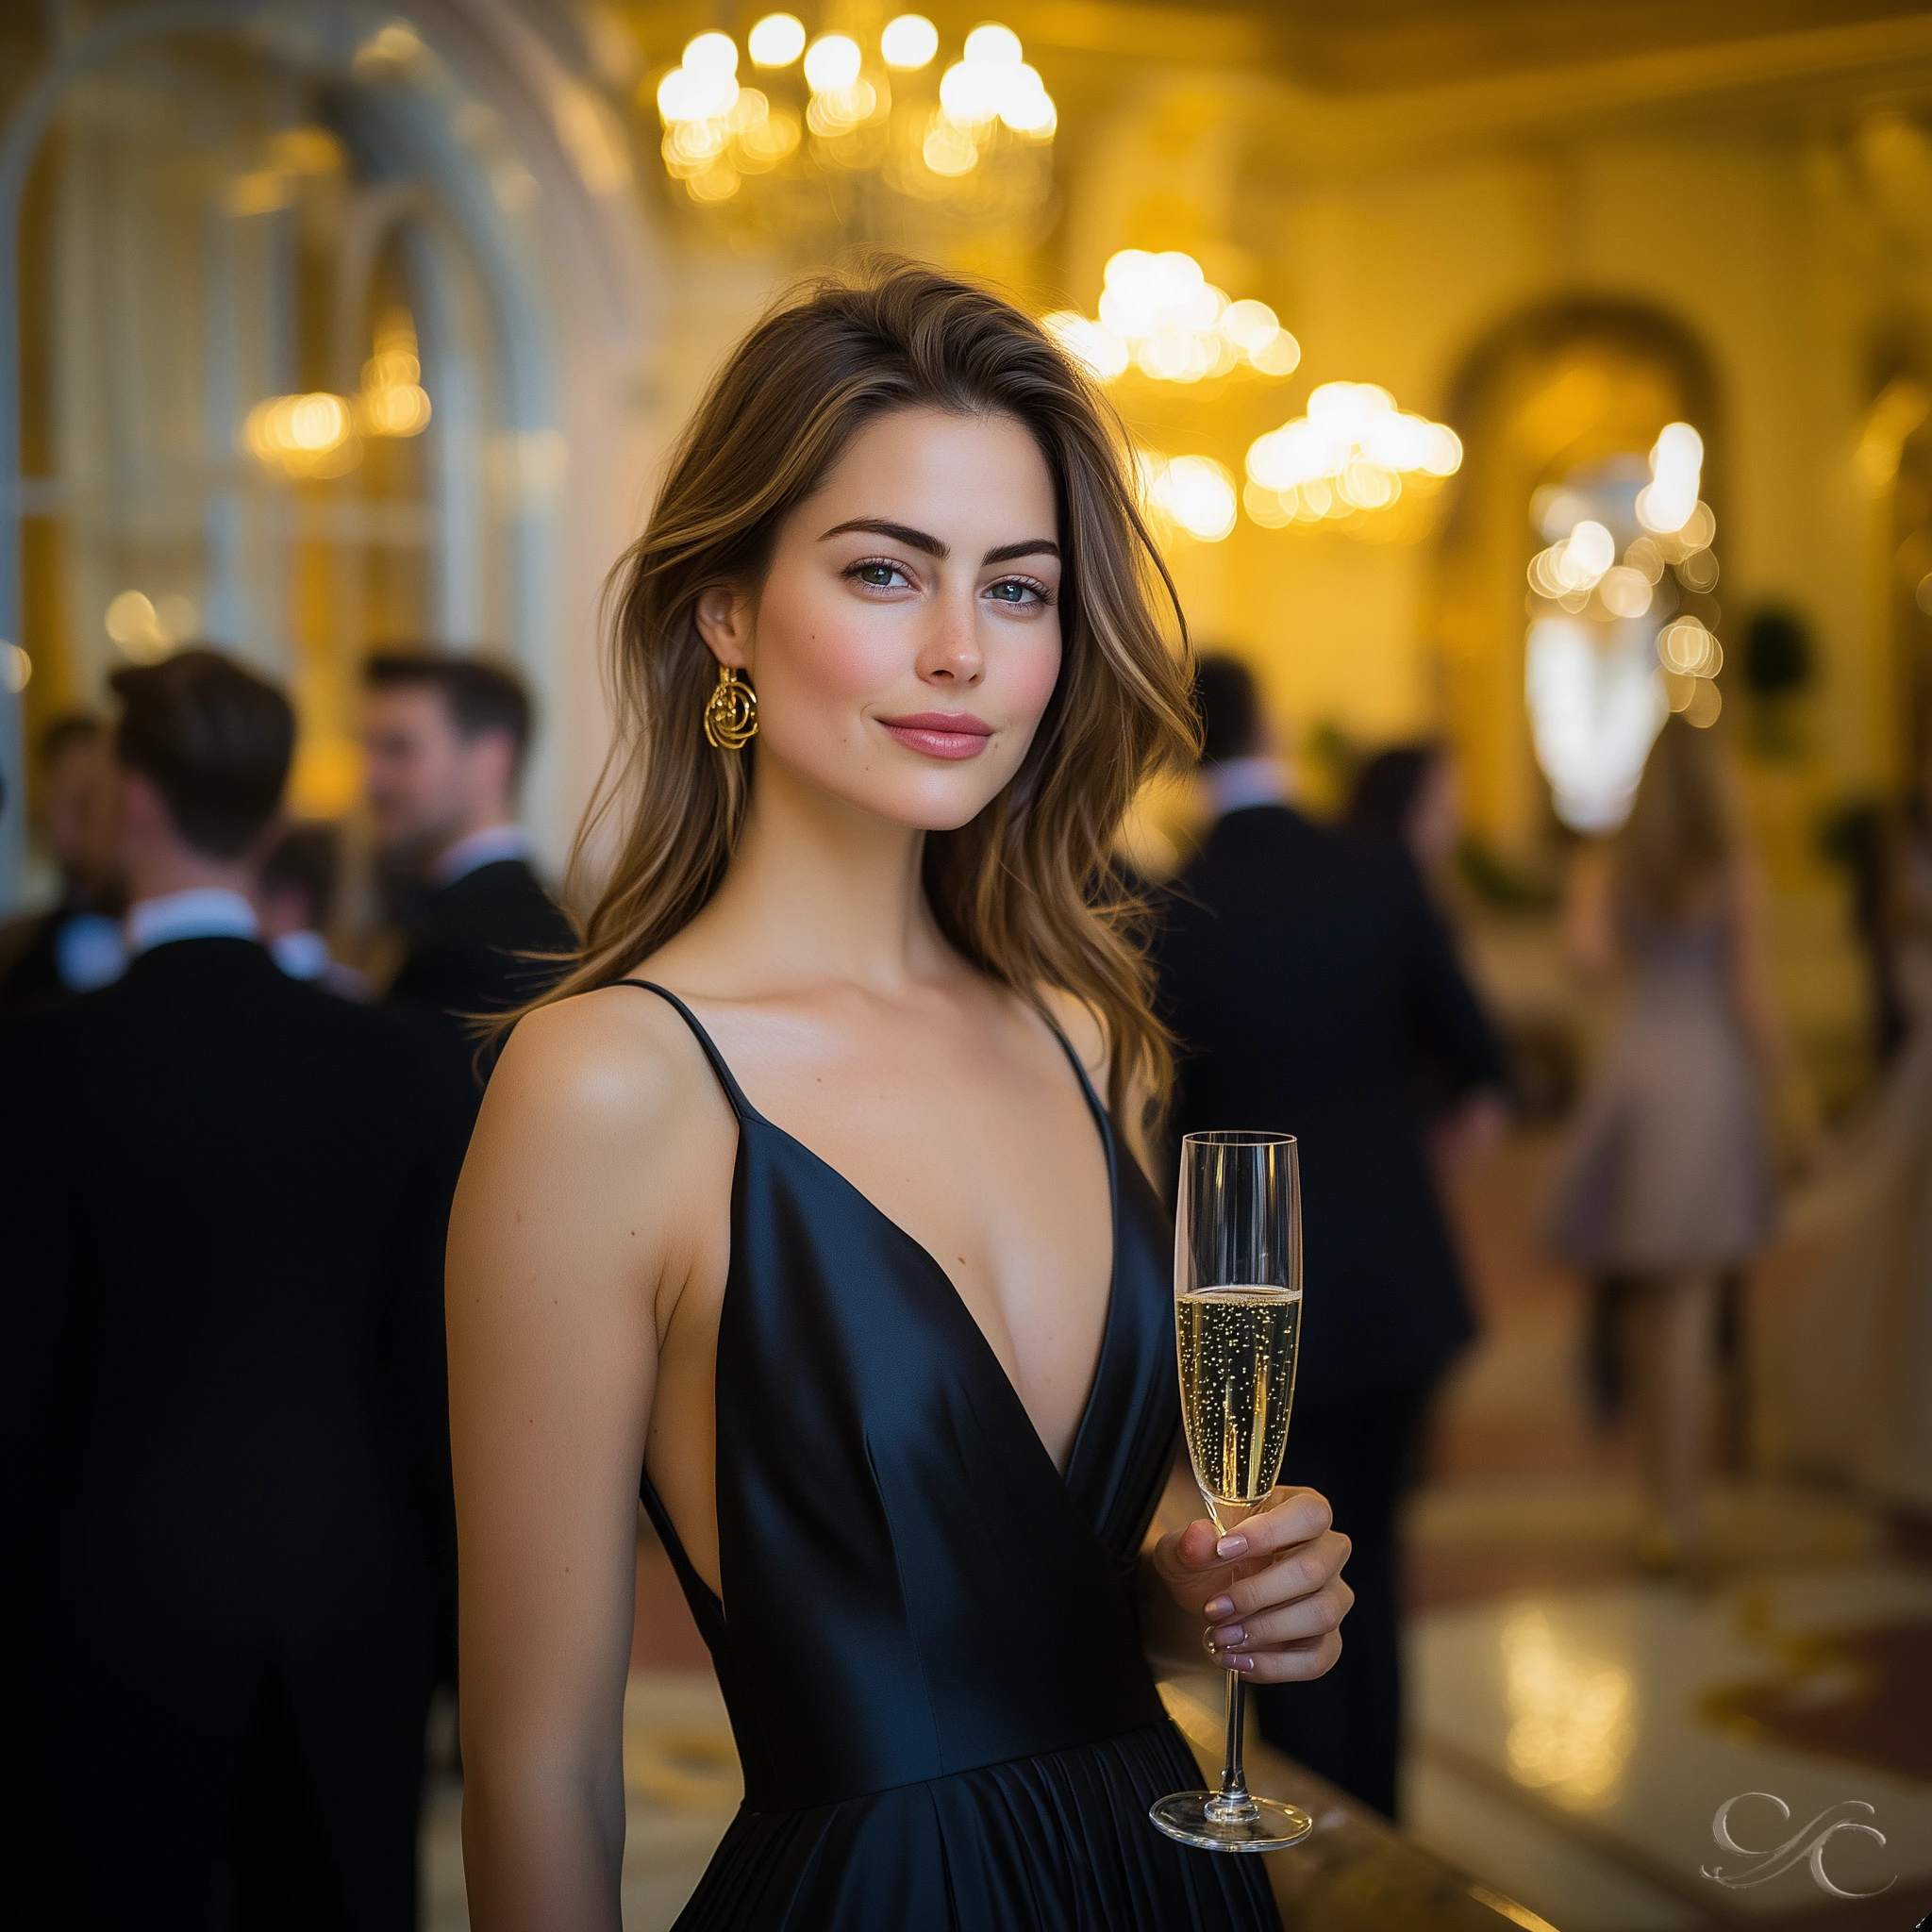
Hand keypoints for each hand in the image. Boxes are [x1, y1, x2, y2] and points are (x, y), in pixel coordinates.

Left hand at [1150, 1486, 1351, 1682]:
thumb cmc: (1205, 1564)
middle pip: (1314, 1569)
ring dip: (1266, 1629)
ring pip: (1321, 1614)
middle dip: (1257, 1593)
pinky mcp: (1326, 1641)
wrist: (1203, 1605)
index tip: (1224, 1550)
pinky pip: (1317, 1658)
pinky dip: (1273, 1664)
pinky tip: (1237, 1660)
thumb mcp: (1186, 1550)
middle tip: (1214, 1607)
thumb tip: (1201, 1538)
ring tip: (1222, 1636)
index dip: (1270, 1531)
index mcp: (1300, 1511)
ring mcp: (1332, 1597)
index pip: (1309, 1513)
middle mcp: (1327, 1552)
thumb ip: (1191, 1543)